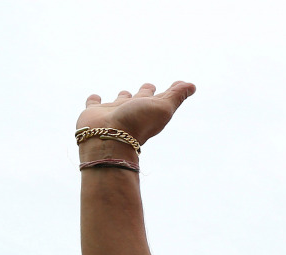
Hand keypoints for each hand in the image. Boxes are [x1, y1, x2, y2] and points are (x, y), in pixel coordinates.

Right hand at [76, 82, 196, 149]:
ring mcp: (113, 112)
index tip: (179, 83)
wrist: (108, 139)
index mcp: (149, 109)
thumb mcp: (162, 107)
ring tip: (125, 92)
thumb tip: (192, 86)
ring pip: (119, 101)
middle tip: (148, 86)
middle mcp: (132, 110)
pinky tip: (95, 97)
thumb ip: (176, 96)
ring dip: (122, 96)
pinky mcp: (93, 113)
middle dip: (145, 91)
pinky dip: (94, 100)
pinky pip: (93, 103)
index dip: (172, 90)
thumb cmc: (137, 123)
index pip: (162, 97)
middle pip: (140, 98)